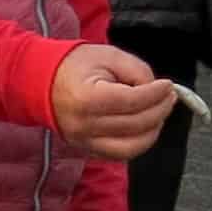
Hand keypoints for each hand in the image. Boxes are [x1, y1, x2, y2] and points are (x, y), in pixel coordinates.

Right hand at [50, 42, 177, 159]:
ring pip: (131, 148)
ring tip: (159, 113)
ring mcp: (85, 142)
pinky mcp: (87, 150)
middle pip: (135, 125)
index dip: (156, 94)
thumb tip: (157, 91)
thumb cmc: (75, 65)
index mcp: (87, 99)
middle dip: (159, 111)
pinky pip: (120, 154)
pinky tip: (145, 126)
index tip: (168, 85)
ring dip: (152, 131)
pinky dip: (138, 142)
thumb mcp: (108, 56)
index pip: (132, 102)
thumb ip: (137, 71)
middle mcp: (85, 126)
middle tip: (169, 97)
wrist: (42, 83)